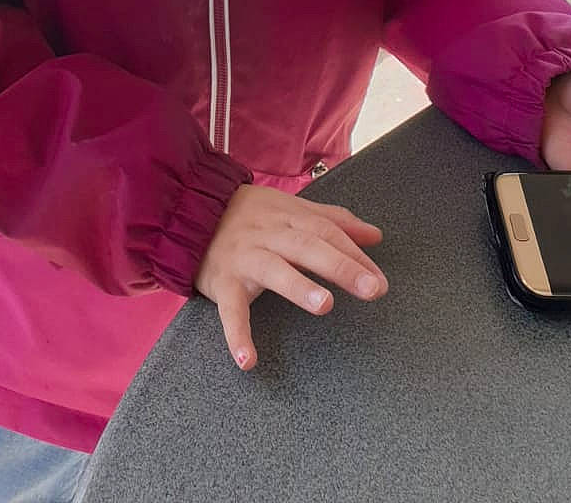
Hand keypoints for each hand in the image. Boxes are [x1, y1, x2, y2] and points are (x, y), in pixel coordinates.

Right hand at [194, 184, 386, 370]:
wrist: (190, 210)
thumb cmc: (250, 214)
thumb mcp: (290, 209)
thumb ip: (332, 221)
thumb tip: (375, 235)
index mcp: (288, 217)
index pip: (326, 231)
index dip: (354, 254)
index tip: (379, 280)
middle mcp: (269, 234)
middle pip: (307, 246)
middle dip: (340, 266)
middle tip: (372, 289)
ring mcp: (245, 257)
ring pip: (273, 269)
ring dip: (297, 286)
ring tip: (324, 305)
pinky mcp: (222, 282)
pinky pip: (230, 309)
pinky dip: (236, 334)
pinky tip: (248, 360)